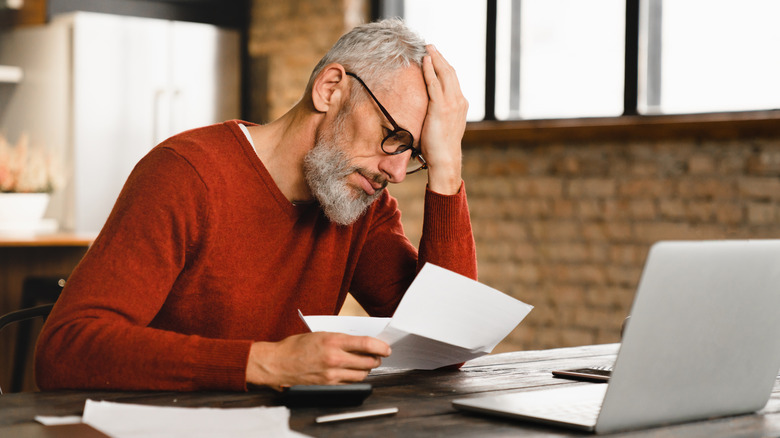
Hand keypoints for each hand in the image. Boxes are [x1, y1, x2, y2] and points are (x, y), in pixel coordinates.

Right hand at [245, 332, 390, 389]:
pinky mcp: (328, 385)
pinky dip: (355, 377)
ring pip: (362, 375)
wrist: (276, 364)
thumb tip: (360, 342)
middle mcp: (334, 358)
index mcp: (333, 341)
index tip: (387, 348)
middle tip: (378, 355)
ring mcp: (332, 374)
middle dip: (376, 358)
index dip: (381, 346)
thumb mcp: (320, 334)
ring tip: (365, 364)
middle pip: (368, 361)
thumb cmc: (295, 347)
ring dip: (367, 369)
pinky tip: (352, 372)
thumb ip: (341, 339)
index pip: (366, 344)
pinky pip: (350, 383)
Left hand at [420, 44, 468, 194]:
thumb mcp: (444, 125)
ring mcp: (451, 103)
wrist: (445, 158)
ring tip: (427, 48)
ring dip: (435, 59)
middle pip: (450, 72)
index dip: (444, 66)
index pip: (453, 79)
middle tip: (430, 46)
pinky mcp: (440, 107)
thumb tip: (431, 109)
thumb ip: (441, 113)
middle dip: (440, 57)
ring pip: (444, 74)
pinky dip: (429, 70)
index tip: (436, 57)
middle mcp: (459, 101)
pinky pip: (434, 84)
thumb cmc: (441, 146)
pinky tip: (424, 61)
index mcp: (461, 104)